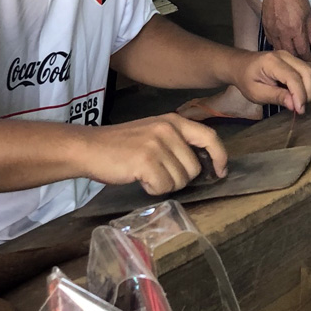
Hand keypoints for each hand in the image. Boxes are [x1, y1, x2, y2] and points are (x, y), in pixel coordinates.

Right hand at [83, 114, 226, 195]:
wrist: (89, 147)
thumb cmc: (120, 145)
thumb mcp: (153, 133)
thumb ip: (176, 142)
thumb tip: (203, 163)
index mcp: (173, 121)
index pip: (209, 137)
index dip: (220, 156)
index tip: (220, 171)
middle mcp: (168, 129)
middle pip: (194, 168)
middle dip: (179, 179)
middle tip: (158, 174)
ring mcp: (157, 144)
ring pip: (180, 181)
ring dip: (164, 185)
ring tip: (145, 174)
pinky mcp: (146, 161)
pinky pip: (163, 188)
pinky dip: (152, 190)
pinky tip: (139, 179)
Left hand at [231, 50, 310, 113]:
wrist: (241, 65)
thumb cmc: (246, 80)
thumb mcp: (256, 93)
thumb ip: (276, 97)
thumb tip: (294, 105)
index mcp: (271, 62)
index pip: (293, 78)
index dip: (300, 95)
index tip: (299, 110)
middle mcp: (285, 55)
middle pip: (308, 72)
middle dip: (309, 93)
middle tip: (299, 107)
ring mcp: (291, 56)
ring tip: (300, 100)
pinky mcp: (296, 59)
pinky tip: (302, 92)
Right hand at [261, 0, 310, 60]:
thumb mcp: (308, 13)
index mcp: (296, 30)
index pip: (303, 51)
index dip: (308, 59)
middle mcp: (283, 33)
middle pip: (290, 54)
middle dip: (298, 59)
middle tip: (303, 62)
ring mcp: (273, 31)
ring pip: (279, 49)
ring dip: (287, 54)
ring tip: (293, 57)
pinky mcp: (265, 27)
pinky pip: (271, 41)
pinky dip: (277, 46)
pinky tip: (281, 45)